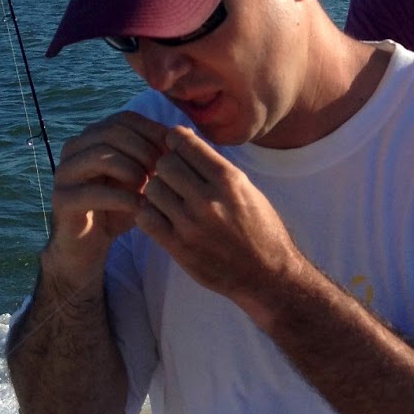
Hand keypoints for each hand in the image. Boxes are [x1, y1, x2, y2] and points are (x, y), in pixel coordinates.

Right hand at [45, 111, 170, 282]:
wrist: (90, 244)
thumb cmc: (120, 206)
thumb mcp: (143, 177)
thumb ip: (157, 155)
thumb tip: (187, 133)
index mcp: (92, 136)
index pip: (125, 118)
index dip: (153, 131)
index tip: (174, 153)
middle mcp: (74, 149)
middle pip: (112, 132)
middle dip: (144, 150)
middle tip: (161, 172)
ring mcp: (64, 172)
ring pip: (101, 155)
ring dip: (132, 170)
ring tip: (149, 188)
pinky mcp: (61, 199)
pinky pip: (93, 191)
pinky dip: (122, 198)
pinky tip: (140, 208)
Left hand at [137, 125, 304, 314]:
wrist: (267, 275)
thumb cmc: (261, 229)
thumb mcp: (247, 189)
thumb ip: (215, 167)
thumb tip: (184, 139)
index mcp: (229, 180)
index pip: (185, 143)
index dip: (176, 141)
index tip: (176, 147)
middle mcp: (208, 199)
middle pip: (164, 164)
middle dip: (166, 167)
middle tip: (173, 177)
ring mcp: (191, 224)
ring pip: (152, 189)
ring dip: (157, 191)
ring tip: (169, 198)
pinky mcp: (178, 247)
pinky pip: (146, 218)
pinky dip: (149, 213)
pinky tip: (162, 216)